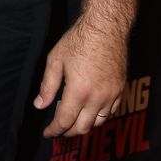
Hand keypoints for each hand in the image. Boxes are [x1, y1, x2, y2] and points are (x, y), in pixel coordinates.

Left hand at [33, 19, 125, 136]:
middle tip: (58, 130)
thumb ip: (47, 86)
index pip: (65, 121)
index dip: (54, 130)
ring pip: (98, 123)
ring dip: (84, 126)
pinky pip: (111, 113)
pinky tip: (89, 111)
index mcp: (78, 91)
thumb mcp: (55, 60)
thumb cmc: (78, 40)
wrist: (105, 28)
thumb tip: (39, 105)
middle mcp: (97, 97)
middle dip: (68, 132)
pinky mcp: (120, 90)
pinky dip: (98, 117)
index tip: (48, 133)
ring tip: (72, 121)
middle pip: (82, 127)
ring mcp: (112, 95)